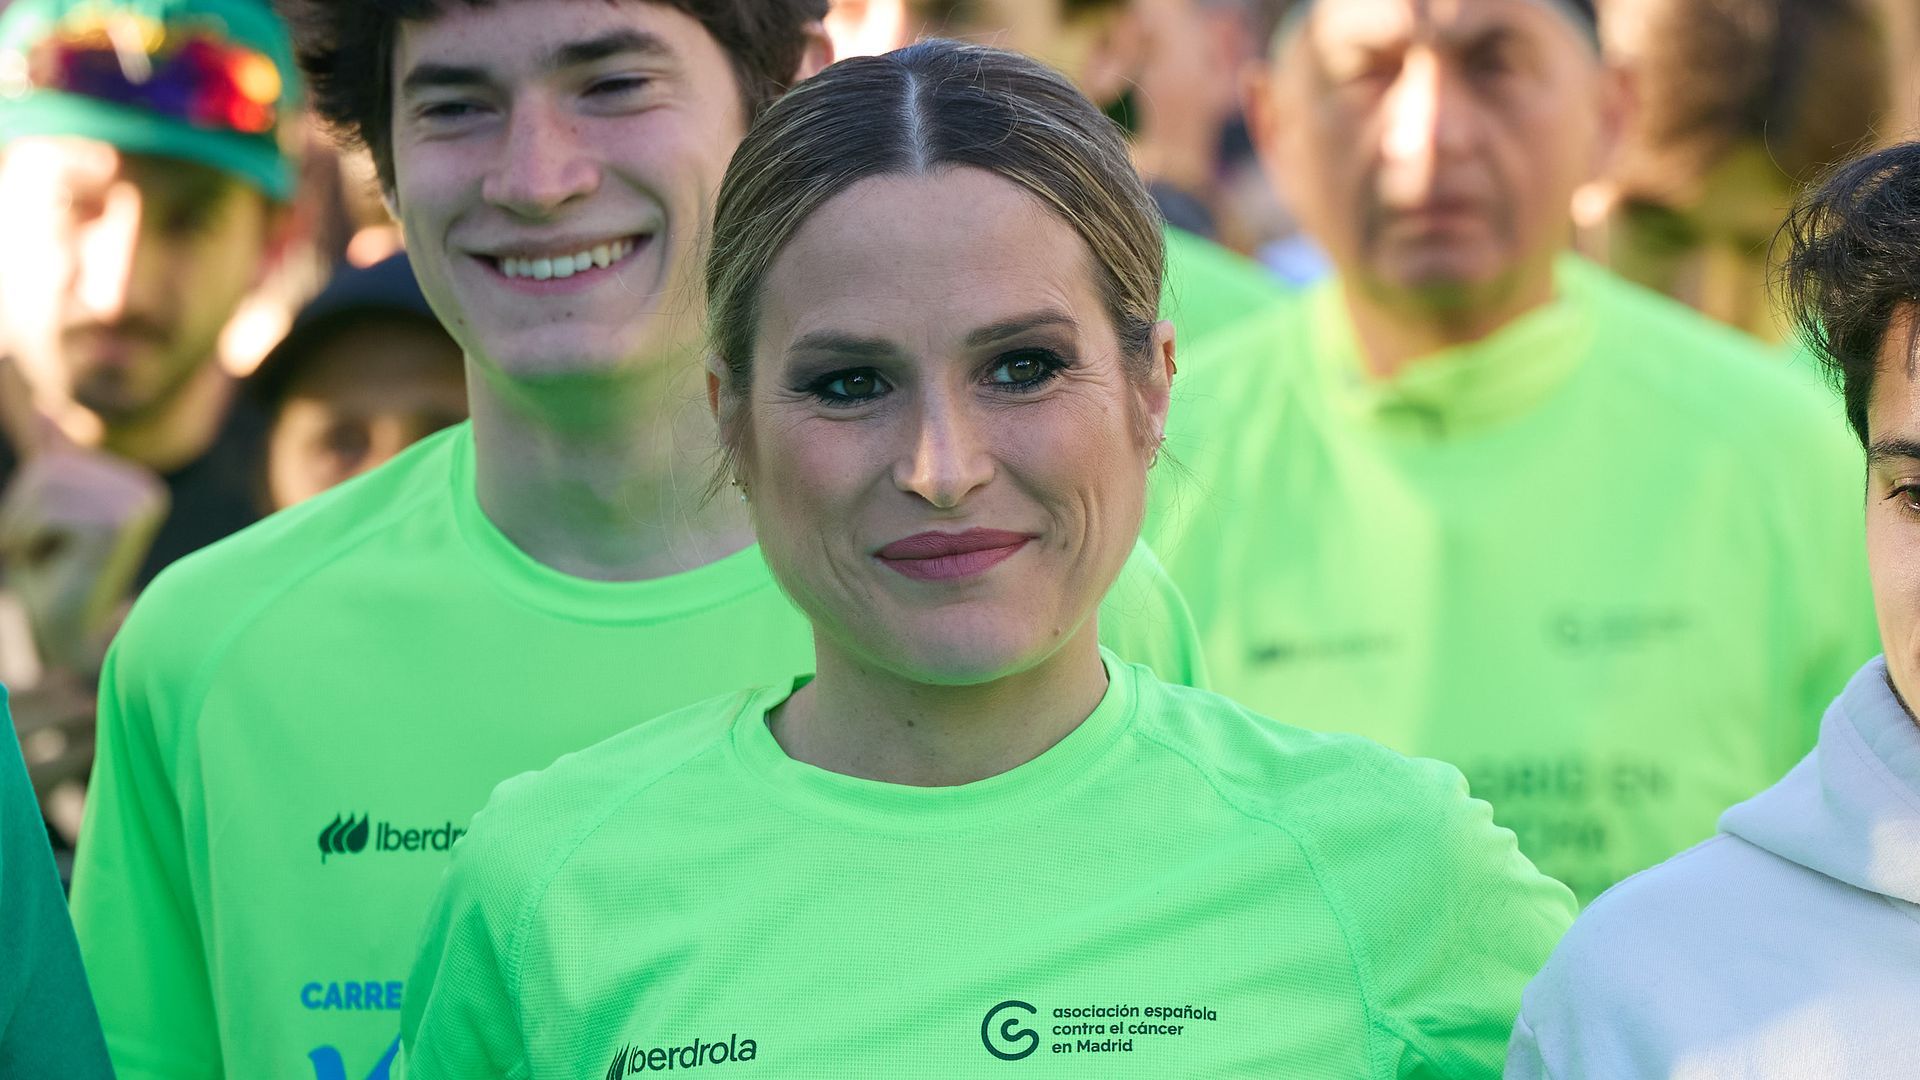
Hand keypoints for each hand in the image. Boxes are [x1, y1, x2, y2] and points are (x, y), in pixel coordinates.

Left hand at [0, 446, 167, 671]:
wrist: (68, 634)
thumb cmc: (54, 577)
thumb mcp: (46, 510)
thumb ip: (52, 461)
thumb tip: (47, 408)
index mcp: (137, 487)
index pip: (56, 461)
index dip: (29, 498)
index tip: (47, 540)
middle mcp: (146, 492)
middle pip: (49, 470)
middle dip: (21, 511)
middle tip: (38, 552)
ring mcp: (136, 506)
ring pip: (44, 485)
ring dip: (21, 526)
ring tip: (45, 559)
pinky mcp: (117, 525)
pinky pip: (44, 508)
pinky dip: (28, 537)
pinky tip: (55, 566)